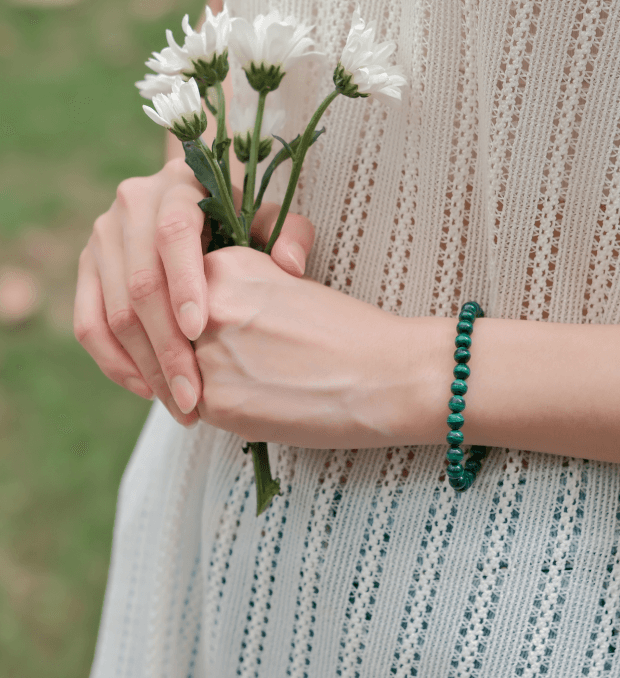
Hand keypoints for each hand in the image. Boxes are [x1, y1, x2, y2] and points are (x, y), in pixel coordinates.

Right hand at [73, 157, 315, 426]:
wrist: (195, 202)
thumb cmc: (241, 217)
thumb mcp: (269, 217)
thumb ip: (290, 235)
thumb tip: (290, 265)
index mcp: (177, 187)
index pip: (173, 233)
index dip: (183, 282)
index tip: (199, 330)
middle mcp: (130, 208)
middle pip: (140, 284)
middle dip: (167, 347)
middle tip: (193, 396)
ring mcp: (101, 240)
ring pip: (113, 312)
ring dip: (144, 366)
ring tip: (179, 405)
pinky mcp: (87, 270)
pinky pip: (89, 324)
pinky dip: (115, 363)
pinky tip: (149, 391)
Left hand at [194, 246, 441, 447]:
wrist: (387, 373)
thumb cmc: (350, 332)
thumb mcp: (286, 288)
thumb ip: (236, 299)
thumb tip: (199, 330)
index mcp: (226, 266)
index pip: (181, 296)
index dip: (201, 320)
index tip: (228, 334)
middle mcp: (207, 304)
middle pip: (175, 334)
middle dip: (197, 353)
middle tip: (247, 364)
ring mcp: (207, 354)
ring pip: (180, 374)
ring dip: (206, 383)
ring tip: (262, 384)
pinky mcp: (216, 401)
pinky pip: (200, 408)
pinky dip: (224, 411)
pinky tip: (266, 403)